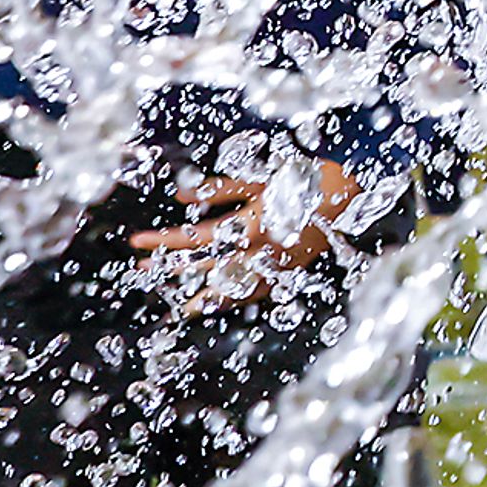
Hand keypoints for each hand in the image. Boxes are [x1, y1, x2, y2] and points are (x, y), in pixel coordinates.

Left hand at [129, 157, 361, 304]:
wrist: (351, 194)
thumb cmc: (304, 179)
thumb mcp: (260, 179)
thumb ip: (219, 189)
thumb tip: (180, 194)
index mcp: (248, 225)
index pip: (193, 239)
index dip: (162, 241)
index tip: (136, 242)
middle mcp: (257, 251)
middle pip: (203, 266)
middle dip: (169, 267)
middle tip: (141, 270)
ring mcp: (273, 265)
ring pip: (227, 288)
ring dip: (198, 294)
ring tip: (176, 307)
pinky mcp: (287, 272)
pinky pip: (255, 293)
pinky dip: (234, 300)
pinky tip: (218, 304)